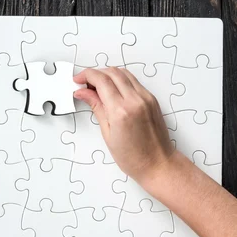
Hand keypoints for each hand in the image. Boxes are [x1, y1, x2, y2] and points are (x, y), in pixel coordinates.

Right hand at [73, 67, 175, 183]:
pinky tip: (112, 90)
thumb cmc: (133, 157)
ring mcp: (146, 98)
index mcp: (121, 111)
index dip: (86, 75)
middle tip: (84, 83)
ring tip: (97, 86)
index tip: (78, 79)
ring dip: (108, 74)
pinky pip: (133, 81)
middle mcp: (135, 100)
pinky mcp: (152, 99)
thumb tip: (83, 92)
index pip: (101, 80)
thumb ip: (96, 107)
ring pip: (124, 73)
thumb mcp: (107, 133)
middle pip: (112, 72)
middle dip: (95, 73)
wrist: (158, 164)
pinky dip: (120, 80)